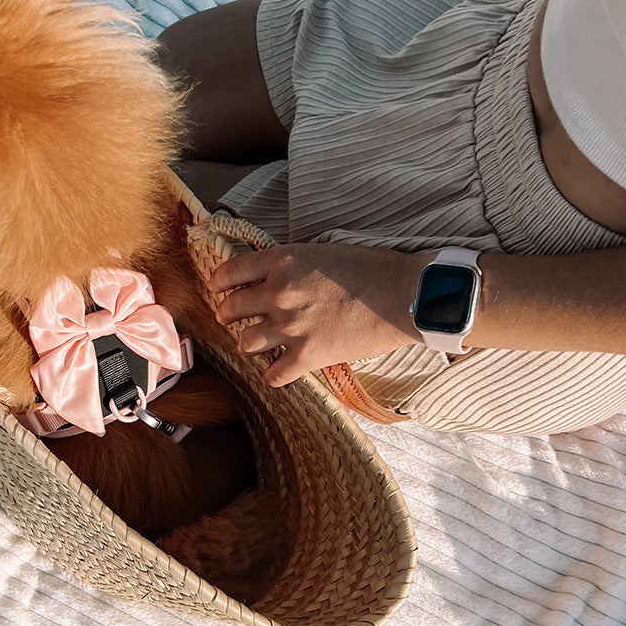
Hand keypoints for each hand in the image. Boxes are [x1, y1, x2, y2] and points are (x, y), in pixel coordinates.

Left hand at [208, 243, 421, 385]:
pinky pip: (273, 375)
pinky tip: (279, 371)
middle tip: (232, 318)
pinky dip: (273, 375)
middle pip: (229, 309)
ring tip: (257, 343)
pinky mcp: (308, 356)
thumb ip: (290, 263)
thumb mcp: (321, 250)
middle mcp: (278, 293)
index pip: (229, 272)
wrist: (405, 294)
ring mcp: (290, 326)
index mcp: (281, 261)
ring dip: (248, 343)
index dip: (220, 283)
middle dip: (228, 315)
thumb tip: (271, 274)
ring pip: (244, 343)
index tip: (219, 289)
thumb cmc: (371, 267)